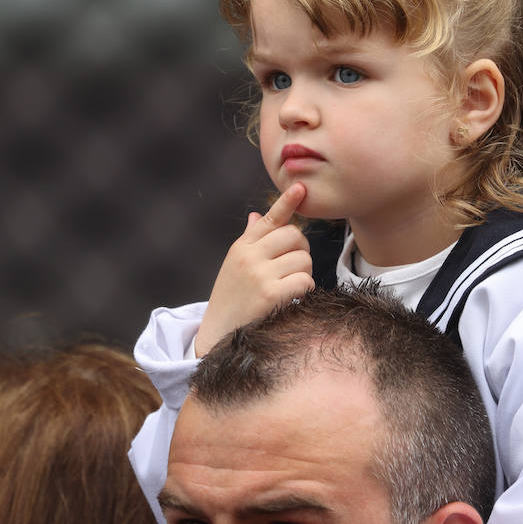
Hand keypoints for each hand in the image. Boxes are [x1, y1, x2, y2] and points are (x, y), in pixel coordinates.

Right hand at [194, 183, 312, 357]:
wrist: (217, 335)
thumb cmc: (231, 298)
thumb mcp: (235, 266)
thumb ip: (250, 240)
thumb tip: (258, 215)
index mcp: (242, 246)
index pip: (269, 219)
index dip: (287, 202)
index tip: (300, 187)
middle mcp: (249, 256)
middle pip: (295, 237)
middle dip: (301, 251)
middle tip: (292, 268)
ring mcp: (259, 274)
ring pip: (304, 260)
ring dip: (303, 274)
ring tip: (287, 287)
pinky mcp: (270, 295)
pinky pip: (305, 281)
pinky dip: (305, 290)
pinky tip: (293, 298)